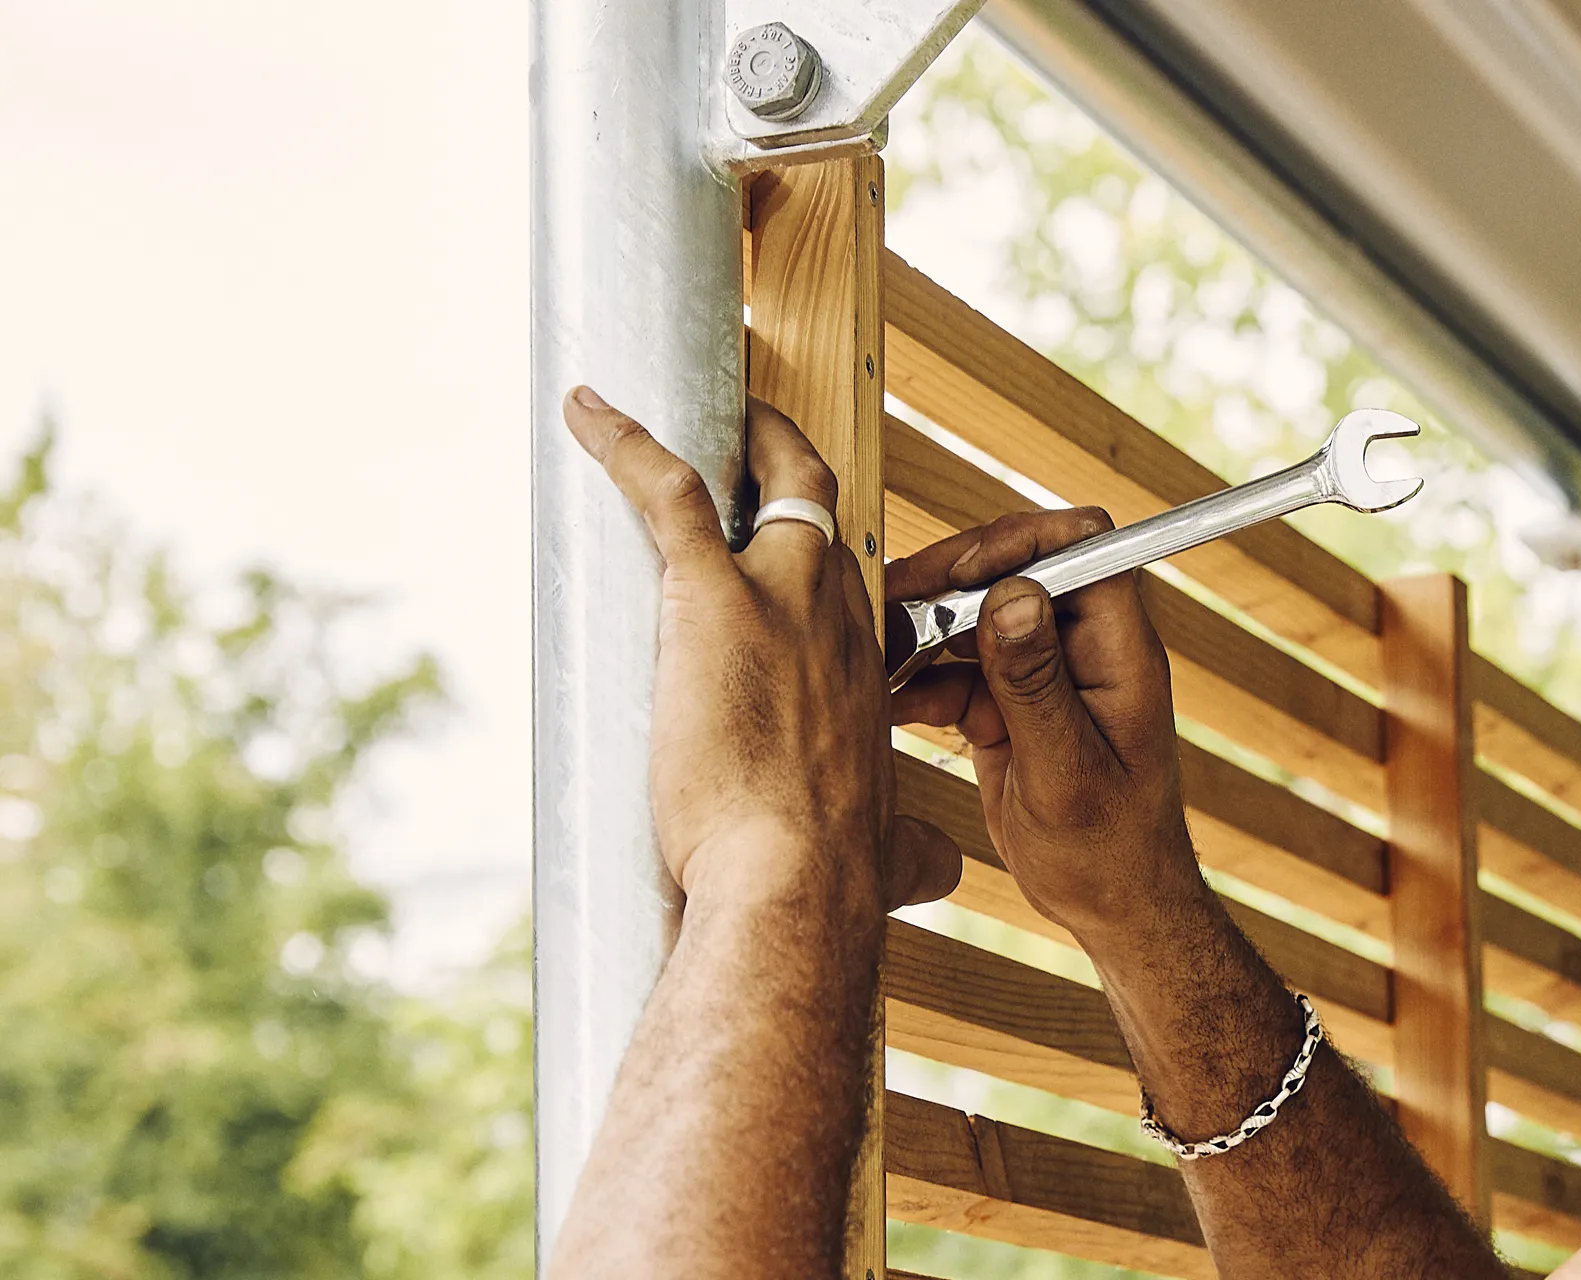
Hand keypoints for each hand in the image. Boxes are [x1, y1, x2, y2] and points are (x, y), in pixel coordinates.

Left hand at [564, 387, 958, 911]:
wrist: (794, 880)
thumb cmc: (833, 874)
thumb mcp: (891, 852)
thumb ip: (912, 850)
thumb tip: (938, 868)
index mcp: (866, 661)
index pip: (845, 578)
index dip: (815, 554)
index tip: (787, 547)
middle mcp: (837, 610)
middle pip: (817, 505)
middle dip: (783, 461)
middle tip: (744, 437)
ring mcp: (781, 594)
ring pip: (767, 478)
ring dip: (730, 437)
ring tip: (676, 410)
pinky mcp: (713, 595)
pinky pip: (673, 492)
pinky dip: (628, 444)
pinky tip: (587, 412)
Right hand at [887, 507, 1202, 941]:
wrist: (1111, 909)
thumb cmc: (1110, 852)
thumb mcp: (1066, 772)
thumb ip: (1035, 686)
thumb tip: (1015, 597)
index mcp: (1118, 653)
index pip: (1084, 547)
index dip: (1022, 540)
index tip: (962, 572)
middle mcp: (1083, 650)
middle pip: (1017, 571)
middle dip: (951, 581)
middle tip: (891, 599)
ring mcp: (1043, 676)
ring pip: (977, 618)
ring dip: (924, 630)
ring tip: (874, 650)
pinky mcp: (1009, 706)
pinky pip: (958, 671)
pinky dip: (921, 682)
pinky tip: (888, 701)